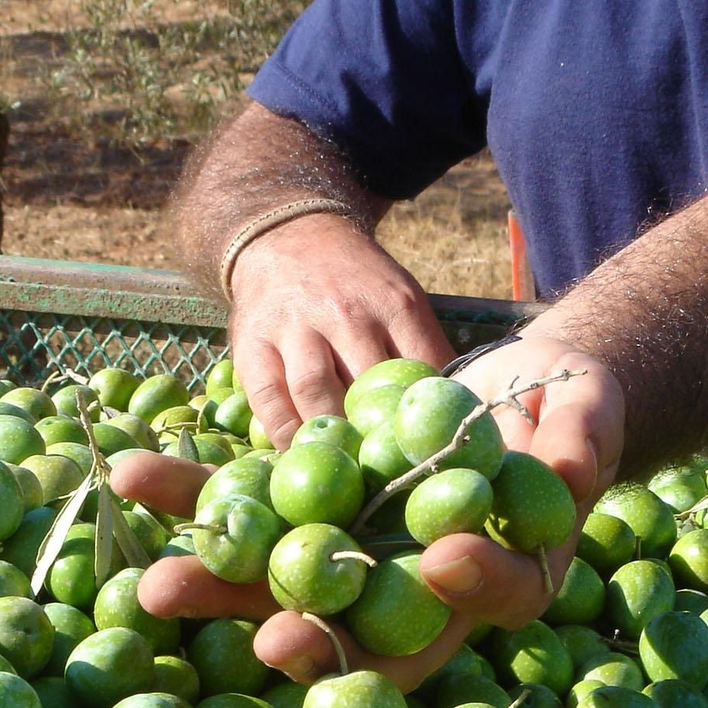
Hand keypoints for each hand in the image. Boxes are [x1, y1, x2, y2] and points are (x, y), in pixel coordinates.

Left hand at [111, 334, 623, 691]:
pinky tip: (132, 476)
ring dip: (219, 582)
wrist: (510, 384)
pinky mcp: (309, 503)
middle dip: (308, 635)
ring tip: (155, 584)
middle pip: (362, 623)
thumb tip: (578, 474)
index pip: (479, 605)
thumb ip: (584, 444)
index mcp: (495, 582)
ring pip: (285, 576)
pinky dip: (194, 498)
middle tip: (264, 641)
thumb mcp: (589, 416)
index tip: (438, 566)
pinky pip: (248, 504)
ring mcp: (353, 548)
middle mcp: (414, 587)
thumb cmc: (566, 411)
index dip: (462, 598)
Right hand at [228, 213, 454, 447]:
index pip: (420, 369)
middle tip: (384, 470)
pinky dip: (284, 432)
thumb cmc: (357, 285)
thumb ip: (422, 349)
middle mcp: (345, 313)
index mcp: (394, 305)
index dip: (426, 414)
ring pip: (316, 392)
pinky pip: (269, 397)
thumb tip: (454, 412)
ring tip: (341, 465)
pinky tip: (297, 452)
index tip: (430, 450)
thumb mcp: (401, 298)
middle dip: (377, 432)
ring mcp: (295, 326)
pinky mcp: (253, 342)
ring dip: (331, 435)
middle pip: (368, 386)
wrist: (290, 238)